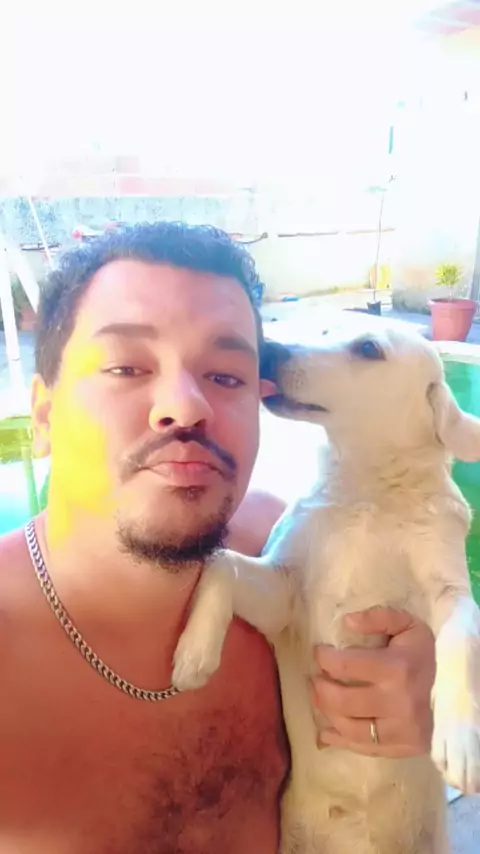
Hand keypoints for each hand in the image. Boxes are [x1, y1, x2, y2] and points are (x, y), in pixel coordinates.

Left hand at [312, 608, 435, 757]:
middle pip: (340, 701)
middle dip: (320, 687)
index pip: (344, 665)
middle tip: (316, 678)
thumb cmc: (429, 654)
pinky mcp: (403, 748)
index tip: (320, 653)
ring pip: (348, 728)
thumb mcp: (408, 626)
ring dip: (326, 713)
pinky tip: (326, 732)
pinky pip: (363, 749)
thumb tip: (347, 622)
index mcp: (395, 668)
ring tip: (321, 698)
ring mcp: (400, 730)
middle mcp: (396, 703)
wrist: (462, 689)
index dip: (324, 658)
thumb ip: (378, 618)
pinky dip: (339, 741)